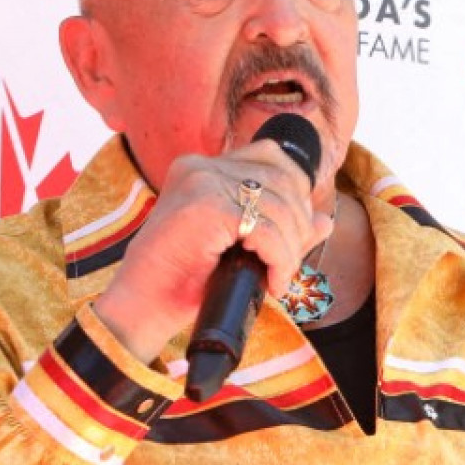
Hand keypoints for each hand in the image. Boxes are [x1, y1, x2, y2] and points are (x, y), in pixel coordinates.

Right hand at [91, 139, 331, 362]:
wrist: (140, 309)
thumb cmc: (182, 282)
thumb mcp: (238, 250)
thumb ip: (279, 230)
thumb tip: (325, 221)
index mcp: (203, 168)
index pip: (271, 155)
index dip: (296, 192)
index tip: (294, 234)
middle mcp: (201, 166)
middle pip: (283, 178)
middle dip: (298, 225)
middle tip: (287, 264)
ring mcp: (201, 183)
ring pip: (279, 206)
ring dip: (290, 250)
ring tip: (278, 278)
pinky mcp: (205, 207)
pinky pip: (267, 230)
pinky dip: (280, 260)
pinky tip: (272, 283)